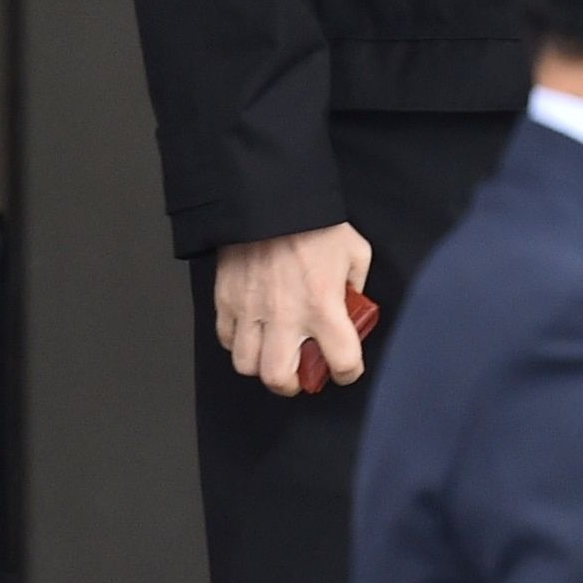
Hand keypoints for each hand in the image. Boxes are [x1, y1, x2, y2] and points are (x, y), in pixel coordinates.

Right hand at [211, 223, 375, 396]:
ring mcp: (251, 310)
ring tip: (273, 353)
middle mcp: (285, 315)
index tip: (346, 369)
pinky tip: (253, 331)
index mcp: (323, 305)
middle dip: (293, 384)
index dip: (348, 372)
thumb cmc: (315, 224)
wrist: (269, 199)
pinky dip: (238, 342)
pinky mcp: (225, 300)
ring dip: (262, 365)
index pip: (341, 361)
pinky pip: (226, 339)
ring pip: (247, 364)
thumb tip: (353, 308)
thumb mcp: (354, 252)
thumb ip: (356, 286)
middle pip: (280, 378)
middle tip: (300, 373)